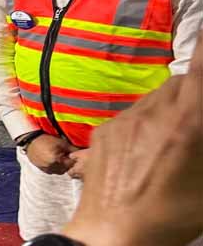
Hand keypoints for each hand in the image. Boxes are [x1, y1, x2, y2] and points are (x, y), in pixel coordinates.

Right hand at [25, 134, 75, 174]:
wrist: (29, 140)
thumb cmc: (45, 139)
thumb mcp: (61, 142)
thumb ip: (73, 149)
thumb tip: (83, 153)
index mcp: (57, 160)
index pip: (71, 165)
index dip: (74, 160)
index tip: (74, 156)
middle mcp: (51, 166)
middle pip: (66, 169)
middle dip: (68, 164)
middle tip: (66, 156)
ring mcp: (46, 169)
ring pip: (59, 171)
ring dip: (61, 166)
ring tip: (59, 157)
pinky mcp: (41, 169)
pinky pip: (52, 170)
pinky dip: (54, 166)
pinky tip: (52, 159)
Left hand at [61, 30, 202, 245]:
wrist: (112, 231)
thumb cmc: (172, 213)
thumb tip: (197, 124)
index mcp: (187, 121)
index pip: (201, 67)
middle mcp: (154, 111)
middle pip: (181, 84)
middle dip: (194, 93)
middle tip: (196, 121)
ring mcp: (125, 119)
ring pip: (155, 97)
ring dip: (170, 108)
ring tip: (175, 141)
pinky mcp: (104, 130)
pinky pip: (132, 114)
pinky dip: (145, 123)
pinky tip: (147, 152)